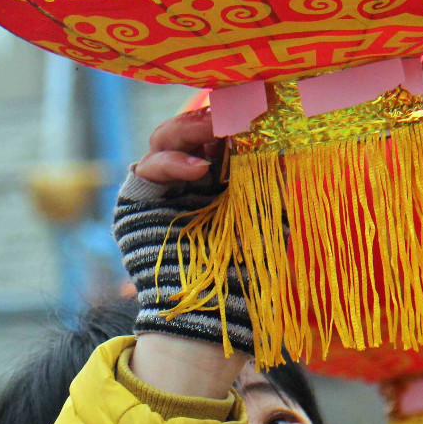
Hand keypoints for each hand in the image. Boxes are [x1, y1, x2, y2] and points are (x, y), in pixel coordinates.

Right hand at [117, 107, 248, 397]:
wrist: (212, 313)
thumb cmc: (247, 272)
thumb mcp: (270, 216)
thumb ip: (273, 177)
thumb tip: (285, 132)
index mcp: (220, 179)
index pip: (219, 132)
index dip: (232, 118)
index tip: (256, 110)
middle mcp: (189, 180)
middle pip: (188, 129)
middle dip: (207, 119)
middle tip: (231, 116)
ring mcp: (162, 191)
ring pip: (163, 139)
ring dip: (187, 130)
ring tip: (214, 134)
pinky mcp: (137, 205)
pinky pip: (145, 169)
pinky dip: (170, 162)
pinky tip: (198, 170)